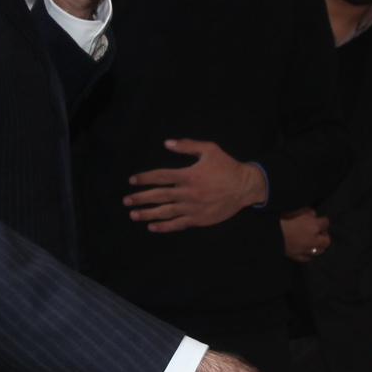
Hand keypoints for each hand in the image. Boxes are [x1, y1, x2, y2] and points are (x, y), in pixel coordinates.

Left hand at [127, 140, 266, 231]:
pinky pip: (178, 224)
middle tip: (126, 200)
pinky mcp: (199, 219)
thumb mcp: (209, 149)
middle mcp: (188, 192)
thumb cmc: (227, 166)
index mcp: (188, 175)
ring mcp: (193, 208)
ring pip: (165, 212)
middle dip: (140, 198)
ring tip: (133, 214)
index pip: (161, 176)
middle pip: (159, 196)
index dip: (145, 178)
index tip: (132, 180)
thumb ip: (187, 145)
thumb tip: (166, 144)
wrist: (245, 187)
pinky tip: (152, 227)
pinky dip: (164, 227)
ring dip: (147, 213)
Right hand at [281, 207, 330, 262]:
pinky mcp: (295, 256)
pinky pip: (307, 258)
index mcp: (313, 226)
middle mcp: (312, 240)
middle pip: (326, 241)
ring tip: (315, 241)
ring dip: (319, 246)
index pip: (326, 223)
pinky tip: (307, 250)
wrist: (267, 229)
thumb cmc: (282, 216)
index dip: (324, 220)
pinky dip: (309, 254)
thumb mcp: (298, 208)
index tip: (322, 219)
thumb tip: (313, 216)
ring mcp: (304, 250)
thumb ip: (309, 212)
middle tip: (320, 231)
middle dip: (325, 235)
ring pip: (319, 251)